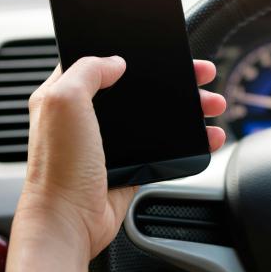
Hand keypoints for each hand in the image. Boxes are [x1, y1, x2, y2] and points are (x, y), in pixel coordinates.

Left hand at [5, 56, 225, 271]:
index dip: (132, 53)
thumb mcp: (63, 102)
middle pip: (141, 87)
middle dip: (175, 80)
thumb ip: (87, 70)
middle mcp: (88, 116)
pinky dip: (191, 140)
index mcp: (65, 95)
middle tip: (201, 75)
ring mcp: (112, 141)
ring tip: (213, 105)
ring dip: (189, 109)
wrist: (69, 222)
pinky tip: (208, 136)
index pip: (101, 62)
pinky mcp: (130, 164)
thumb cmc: (58, 168)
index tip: (162, 50)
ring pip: (158, 116)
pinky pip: (166, 146)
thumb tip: (115, 61)